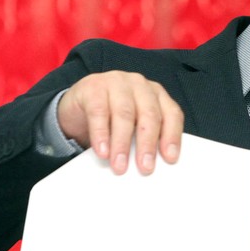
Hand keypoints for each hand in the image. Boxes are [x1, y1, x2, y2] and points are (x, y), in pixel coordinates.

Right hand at [57, 71, 183, 174]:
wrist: (77, 106)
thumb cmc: (111, 117)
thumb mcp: (133, 126)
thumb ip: (144, 139)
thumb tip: (150, 165)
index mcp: (156, 94)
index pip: (171, 114)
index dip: (172, 136)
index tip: (170, 158)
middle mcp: (139, 85)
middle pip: (149, 114)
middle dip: (147, 144)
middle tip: (145, 167)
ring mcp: (116, 83)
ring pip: (124, 114)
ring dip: (122, 143)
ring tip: (120, 164)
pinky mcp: (93, 87)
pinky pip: (98, 112)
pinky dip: (101, 134)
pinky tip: (102, 150)